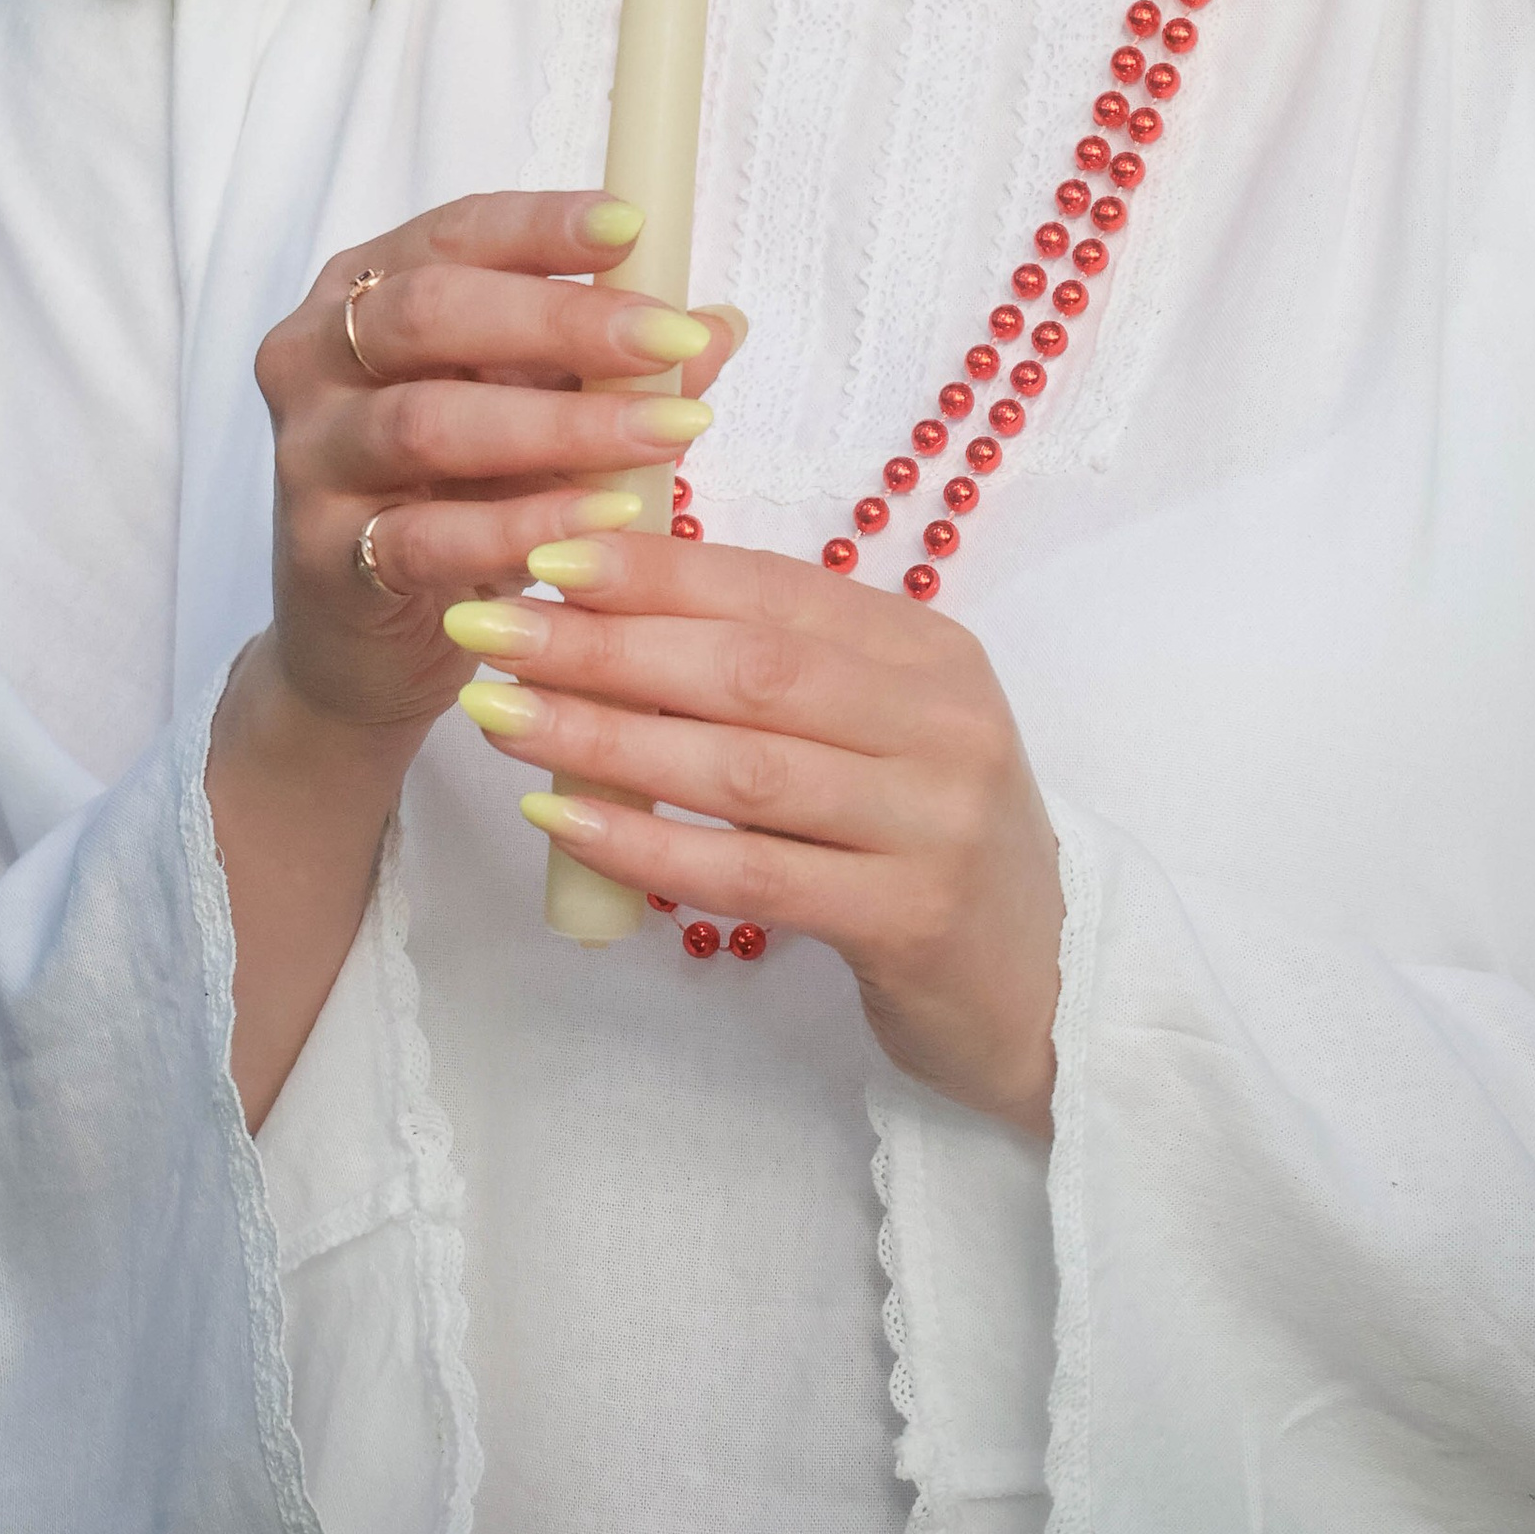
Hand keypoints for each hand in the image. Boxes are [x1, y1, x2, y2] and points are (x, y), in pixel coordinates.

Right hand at [250, 192, 743, 743]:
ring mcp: (310, 457)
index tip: (634, 225)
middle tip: (669, 340)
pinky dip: (520, 525)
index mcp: (363, 290)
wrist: (362, 638)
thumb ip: (608, 367)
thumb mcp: (536, 411)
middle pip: (431, 311)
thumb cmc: (453, 493)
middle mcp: (315, 357)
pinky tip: (602, 518)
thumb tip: (716, 326)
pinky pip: (424, 535)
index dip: (541, 225)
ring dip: (560, 426)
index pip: (451, 233)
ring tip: (667, 433)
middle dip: (562, 320)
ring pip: (427, 422)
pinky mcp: (325, 557)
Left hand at [445, 533, 1062, 1132]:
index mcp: (928, 649)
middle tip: (490, 629)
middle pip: (749, 666)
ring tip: (498, 715)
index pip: (773, 587)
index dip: (657, 567)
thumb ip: (783, 674)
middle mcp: (943, 718)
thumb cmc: (925, 840)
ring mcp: (934, 818)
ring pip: (742, 765)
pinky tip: (563, 822)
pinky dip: (649, 845)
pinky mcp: (910, 916)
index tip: (546, 550)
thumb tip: (613, 611)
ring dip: (606, 735)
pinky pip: (753, 876)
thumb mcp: (880, 731)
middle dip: (606, 642)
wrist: (1044, 983)